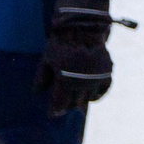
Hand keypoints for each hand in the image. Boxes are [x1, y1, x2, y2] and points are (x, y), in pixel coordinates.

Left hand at [35, 0, 118, 114]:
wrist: (83, 29)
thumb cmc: (60, 43)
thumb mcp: (46, 59)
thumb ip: (41, 77)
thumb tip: (37, 92)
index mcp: (64, 81)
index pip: (60, 103)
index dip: (56, 110)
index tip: (53, 114)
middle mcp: (81, 83)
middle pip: (74, 103)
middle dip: (67, 106)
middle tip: (63, 106)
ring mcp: (95, 79)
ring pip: (88, 98)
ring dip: (80, 101)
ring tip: (75, 102)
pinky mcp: (106, 73)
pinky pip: (103, 90)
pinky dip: (98, 95)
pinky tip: (92, 97)